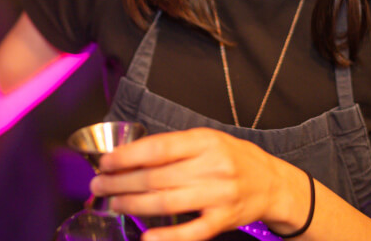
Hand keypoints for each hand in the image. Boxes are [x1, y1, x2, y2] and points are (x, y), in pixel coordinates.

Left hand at [89, 127, 299, 240]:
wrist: (271, 182)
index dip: (127, 156)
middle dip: (121, 182)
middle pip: (157, 177)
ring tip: (112, 203)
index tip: (106, 162)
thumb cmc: (232, 158)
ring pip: (167, 203)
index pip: (158, 148)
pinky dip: (167, 236)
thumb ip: (174, 147)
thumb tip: (129, 156)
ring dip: (133, 204)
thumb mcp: (206, 140)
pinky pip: (191, 232)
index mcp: (204, 141)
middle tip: (99, 185)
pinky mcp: (223, 220)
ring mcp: (218, 196)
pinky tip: (145, 237)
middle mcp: (212, 167)